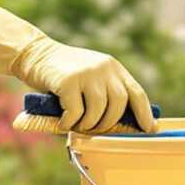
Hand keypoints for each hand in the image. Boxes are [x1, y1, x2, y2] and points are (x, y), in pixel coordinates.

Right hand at [0, 0, 155, 132]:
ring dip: (88, 125)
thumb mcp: (90, 77)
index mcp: (114, 68)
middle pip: (118, 104)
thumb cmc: (63, 74)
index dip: (144, 113)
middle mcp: (104, 68)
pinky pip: (76, 112)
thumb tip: (119, 127)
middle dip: (109, 123)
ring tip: (77, 126)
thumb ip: (104, 93)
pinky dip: (70, 122)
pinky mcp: (68, 80)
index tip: (150, 129)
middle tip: (95, 130)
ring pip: (98, 110)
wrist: (35, 54)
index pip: (136, 93)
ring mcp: (87, 73)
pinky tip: (63, 122)